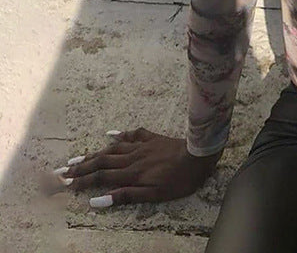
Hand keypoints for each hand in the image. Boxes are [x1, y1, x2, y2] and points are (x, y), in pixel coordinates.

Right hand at [51, 128, 220, 206]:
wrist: (198, 155)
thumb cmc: (178, 180)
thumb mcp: (153, 194)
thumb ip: (125, 196)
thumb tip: (96, 200)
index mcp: (131, 173)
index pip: (100, 177)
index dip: (80, 180)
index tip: (63, 183)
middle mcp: (132, 157)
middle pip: (101, 161)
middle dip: (80, 167)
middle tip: (60, 171)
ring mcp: (142, 146)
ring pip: (113, 148)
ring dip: (94, 153)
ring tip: (78, 158)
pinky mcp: (153, 138)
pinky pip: (133, 134)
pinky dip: (119, 135)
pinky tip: (110, 135)